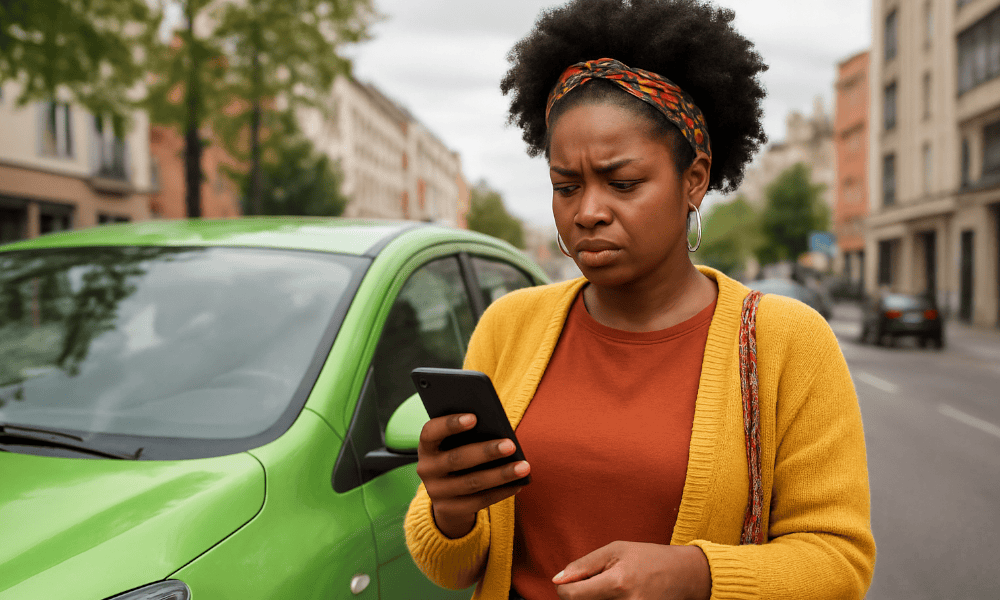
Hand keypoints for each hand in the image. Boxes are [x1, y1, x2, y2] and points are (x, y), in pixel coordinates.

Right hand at [415, 413, 529, 538]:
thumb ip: (469, 436)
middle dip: (486, 452)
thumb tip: (498, 432)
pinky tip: (519, 484)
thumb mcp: (456, 444)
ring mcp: (436, 492)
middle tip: (511, 445)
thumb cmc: (458, 455)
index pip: (431, 432)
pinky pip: (479, 501)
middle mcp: (426, 469)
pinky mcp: (450, 509)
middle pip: (457, 459)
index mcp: (426, 446)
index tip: (474, 417)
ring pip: (472, 483)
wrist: (446, 495)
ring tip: (524, 467)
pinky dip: (502, 492)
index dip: (450, 424)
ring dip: (501, 475)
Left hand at [551, 541, 710, 599]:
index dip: (564, 587)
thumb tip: (557, 580)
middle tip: (595, 582)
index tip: (572, 580)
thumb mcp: (615, 550)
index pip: (571, 596)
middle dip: (580, 595)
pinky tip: (614, 596)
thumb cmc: (648, 558)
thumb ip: (583, 565)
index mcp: (617, 583)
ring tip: (607, 588)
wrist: (684, 575)